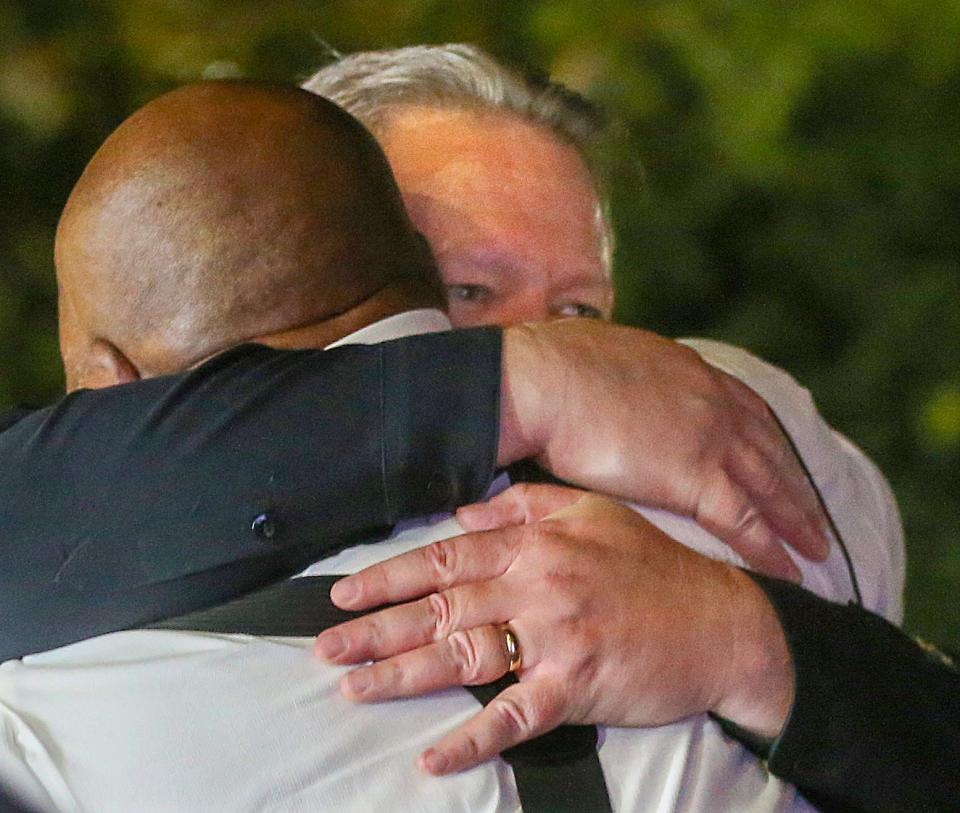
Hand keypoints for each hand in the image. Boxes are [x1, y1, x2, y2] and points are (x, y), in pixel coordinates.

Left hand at [316, 484, 793, 774]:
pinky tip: (434, 757)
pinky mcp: (577, 686)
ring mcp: (555, 637)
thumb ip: (527, 504)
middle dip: (378, 628)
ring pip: (463, 656)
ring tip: (355, 689)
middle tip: (326, 647)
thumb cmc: (655, 567)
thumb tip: (466, 510)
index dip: (391, 575)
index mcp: (535, 543)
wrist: (722, 623)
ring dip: (404, 675)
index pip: (446, 557)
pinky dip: (472, 740)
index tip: (346, 594)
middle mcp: (537, 585)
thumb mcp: (593, 512)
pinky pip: (514, 716)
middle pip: (442, 607)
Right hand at [497, 320, 828, 579]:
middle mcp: (711, 401)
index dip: (765, 437)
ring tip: (817, 547)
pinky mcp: (694, 477)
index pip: (743, 407)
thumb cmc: (553, 366)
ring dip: (797, 519)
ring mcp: (709, 438)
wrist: (545, 381)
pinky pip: (744, 521)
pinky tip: (791, 571)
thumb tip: (601, 380)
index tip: (780, 457)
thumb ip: (620, 374)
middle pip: (768, 448)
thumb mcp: (602, 355)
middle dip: (794, 481)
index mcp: (689, 370)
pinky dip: (770, 549)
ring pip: (768, 486)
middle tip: (814, 510)